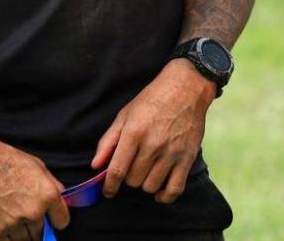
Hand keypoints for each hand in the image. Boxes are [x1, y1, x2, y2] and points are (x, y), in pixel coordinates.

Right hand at [0, 133, 68, 240]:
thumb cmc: (7, 160)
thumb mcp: (38, 166)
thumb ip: (52, 185)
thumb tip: (60, 198)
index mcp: (47, 195)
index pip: (62, 221)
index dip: (57, 220)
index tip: (53, 220)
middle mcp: (33, 212)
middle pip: (41, 233)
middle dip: (38, 227)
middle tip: (29, 219)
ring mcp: (14, 224)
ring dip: (23, 234)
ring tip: (15, 222)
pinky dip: (7, 238)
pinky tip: (4, 227)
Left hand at [92, 59, 214, 203]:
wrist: (187, 87)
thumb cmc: (153, 99)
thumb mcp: (125, 114)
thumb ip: (108, 141)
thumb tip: (96, 166)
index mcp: (134, 132)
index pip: (117, 170)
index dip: (109, 186)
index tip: (107, 191)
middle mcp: (153, 144)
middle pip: (133, 180)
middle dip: (128, 177)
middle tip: (132, 167)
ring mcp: (172, 152)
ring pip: (151, 186)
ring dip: (145, 183)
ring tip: (146, 171)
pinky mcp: (187, 157)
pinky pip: (174, 189)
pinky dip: (164, 196)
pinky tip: (159, 191)